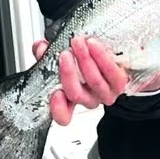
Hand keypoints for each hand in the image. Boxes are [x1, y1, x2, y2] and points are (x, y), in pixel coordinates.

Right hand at [34, 37, 159, 126]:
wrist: (116, 57)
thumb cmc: (86, 59)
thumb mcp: (61, 57)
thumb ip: (47, 54)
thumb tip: (40, 47)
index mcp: (71, 97)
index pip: (63, 115)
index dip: (58, 109)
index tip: (55, 94)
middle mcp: (89, 99)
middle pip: (76, 94)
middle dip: (68, 72)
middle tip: (64, 54)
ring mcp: (105, 93)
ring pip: (94, 81)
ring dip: (84, 60)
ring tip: (78, 42)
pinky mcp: (119, 83)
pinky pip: (111, 73)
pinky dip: (101, 56)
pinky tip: (93, 45)